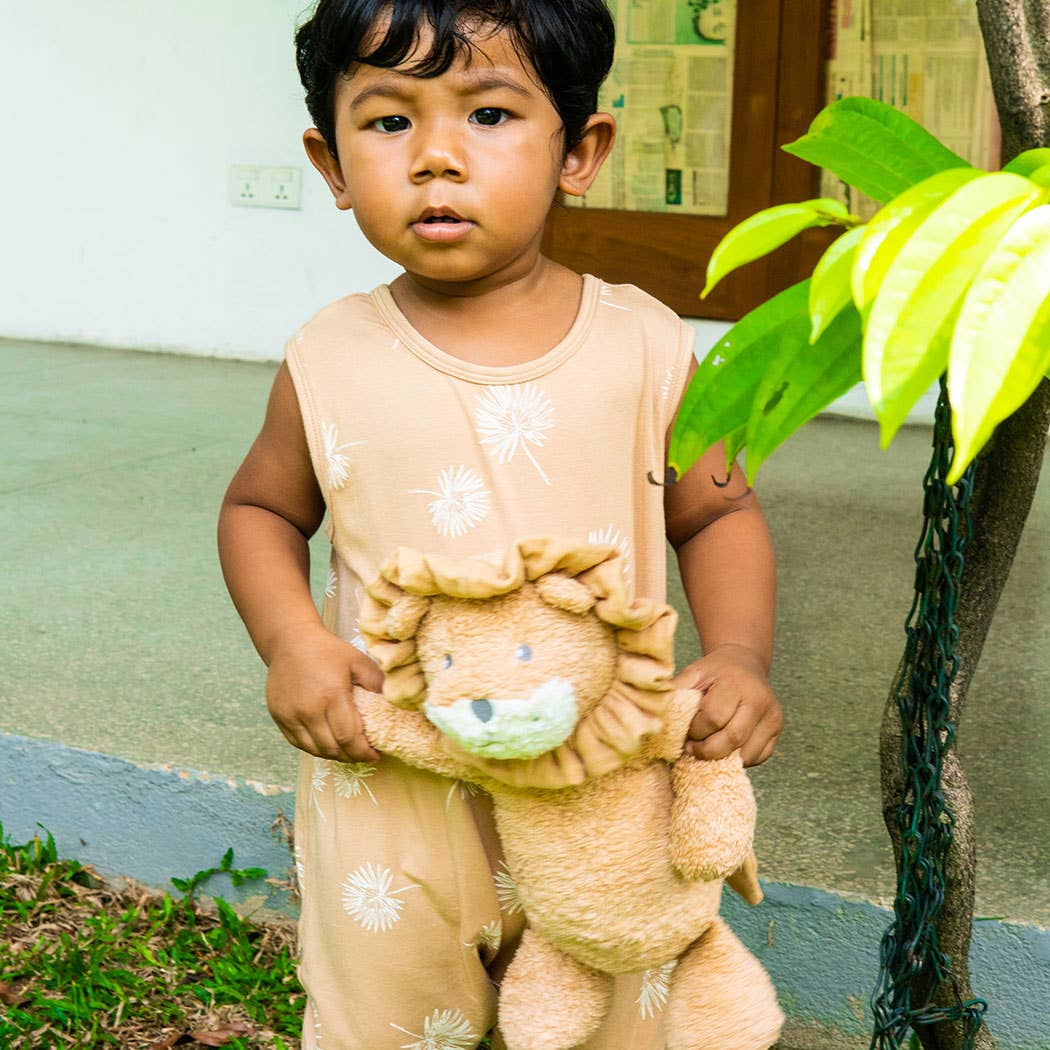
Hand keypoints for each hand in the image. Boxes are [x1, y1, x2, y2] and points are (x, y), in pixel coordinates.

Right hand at [265, 622, 383, 761]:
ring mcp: (290, 715)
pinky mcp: (279, 717)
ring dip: (334, 755)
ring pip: (315, 750)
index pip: (349, 738)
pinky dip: (315, 749)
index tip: (375, 754)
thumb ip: (377, 684)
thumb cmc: (328, 651)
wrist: (290, 641)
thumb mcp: (358, 662)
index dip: (363, 752)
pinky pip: (299, 743)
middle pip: (332, 749)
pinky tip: (328, 744)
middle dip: (352, 757)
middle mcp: (308, 709)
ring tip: (348, 751)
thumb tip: (396, 705)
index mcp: (331, 695)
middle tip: (364, 754)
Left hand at [675, 644, 781, 766]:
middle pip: (732, 739)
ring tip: (706, 749)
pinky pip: (757, 757)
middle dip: (707, 750)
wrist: (745, 663)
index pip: (713, 718)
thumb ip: (676, 690)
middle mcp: (760, 700)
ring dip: (722, 758)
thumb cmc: (714, 671)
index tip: (685, 732)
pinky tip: (725, 748)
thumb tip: (652, 712)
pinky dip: (738, 759)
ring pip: (746, 753)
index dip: (695, 730)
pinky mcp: (777, 730)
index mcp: (737, 684)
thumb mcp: (694, 673)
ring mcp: (773, 716)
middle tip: (692, 748)